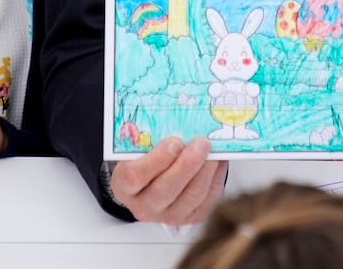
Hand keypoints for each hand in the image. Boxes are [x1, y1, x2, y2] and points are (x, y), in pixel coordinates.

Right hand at [108, 137, 225, 223]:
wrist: (152, 180)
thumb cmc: (145, 159)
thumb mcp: (140, 147)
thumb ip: (153, 138)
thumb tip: (181, 123)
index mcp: (124, 185)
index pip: (135, 176)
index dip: (157, 160)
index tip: (175, 142)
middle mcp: (143, 206)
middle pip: (166, 189)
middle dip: (187, 164)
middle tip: (201, 143)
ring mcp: (166, 216)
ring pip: (190, 196)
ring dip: (205, 171)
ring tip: (213, 151)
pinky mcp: (188, 218)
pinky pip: (206, 201)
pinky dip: (215, 180)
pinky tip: (218, 163)